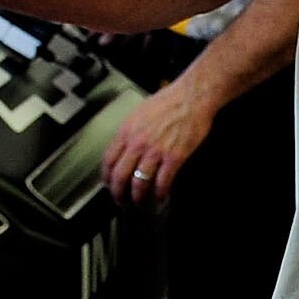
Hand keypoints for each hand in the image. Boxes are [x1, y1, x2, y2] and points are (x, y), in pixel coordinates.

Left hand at [101, 72, 221, 204]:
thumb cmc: (170, 101)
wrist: (192, 97)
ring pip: (139, 183)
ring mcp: (155, 151)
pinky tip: (161, 196)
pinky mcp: (174, 157)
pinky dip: (160, 193)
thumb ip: (130, 131)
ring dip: (137, 197)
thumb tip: (124, 147)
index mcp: (127, 130)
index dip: (107, 177)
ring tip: (139, 202)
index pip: (108, 160)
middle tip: (120, 200)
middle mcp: (138, 142)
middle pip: (120, 176)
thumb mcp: (140, 112)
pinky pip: (162, 182)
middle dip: (118, 193)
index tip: (109, 184)